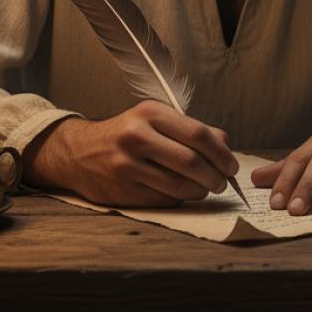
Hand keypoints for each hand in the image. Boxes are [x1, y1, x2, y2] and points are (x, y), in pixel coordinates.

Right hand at [22, 100, 238, 207]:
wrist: (79, 152)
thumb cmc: (127, 134)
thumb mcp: (155, 120)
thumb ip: (191, 129)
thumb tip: (225, 143)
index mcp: (150, 112)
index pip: (198, 134)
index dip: (221, 153)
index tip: (232, 165)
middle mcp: (137, 136)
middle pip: (192, 162)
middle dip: (216, 176)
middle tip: (222, 182)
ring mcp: (127, 165)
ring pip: (180, 186)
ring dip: (201, 191)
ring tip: (205, 188)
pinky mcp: (123, 190)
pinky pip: (164, 199)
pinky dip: (181, 198)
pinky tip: (182, 192)